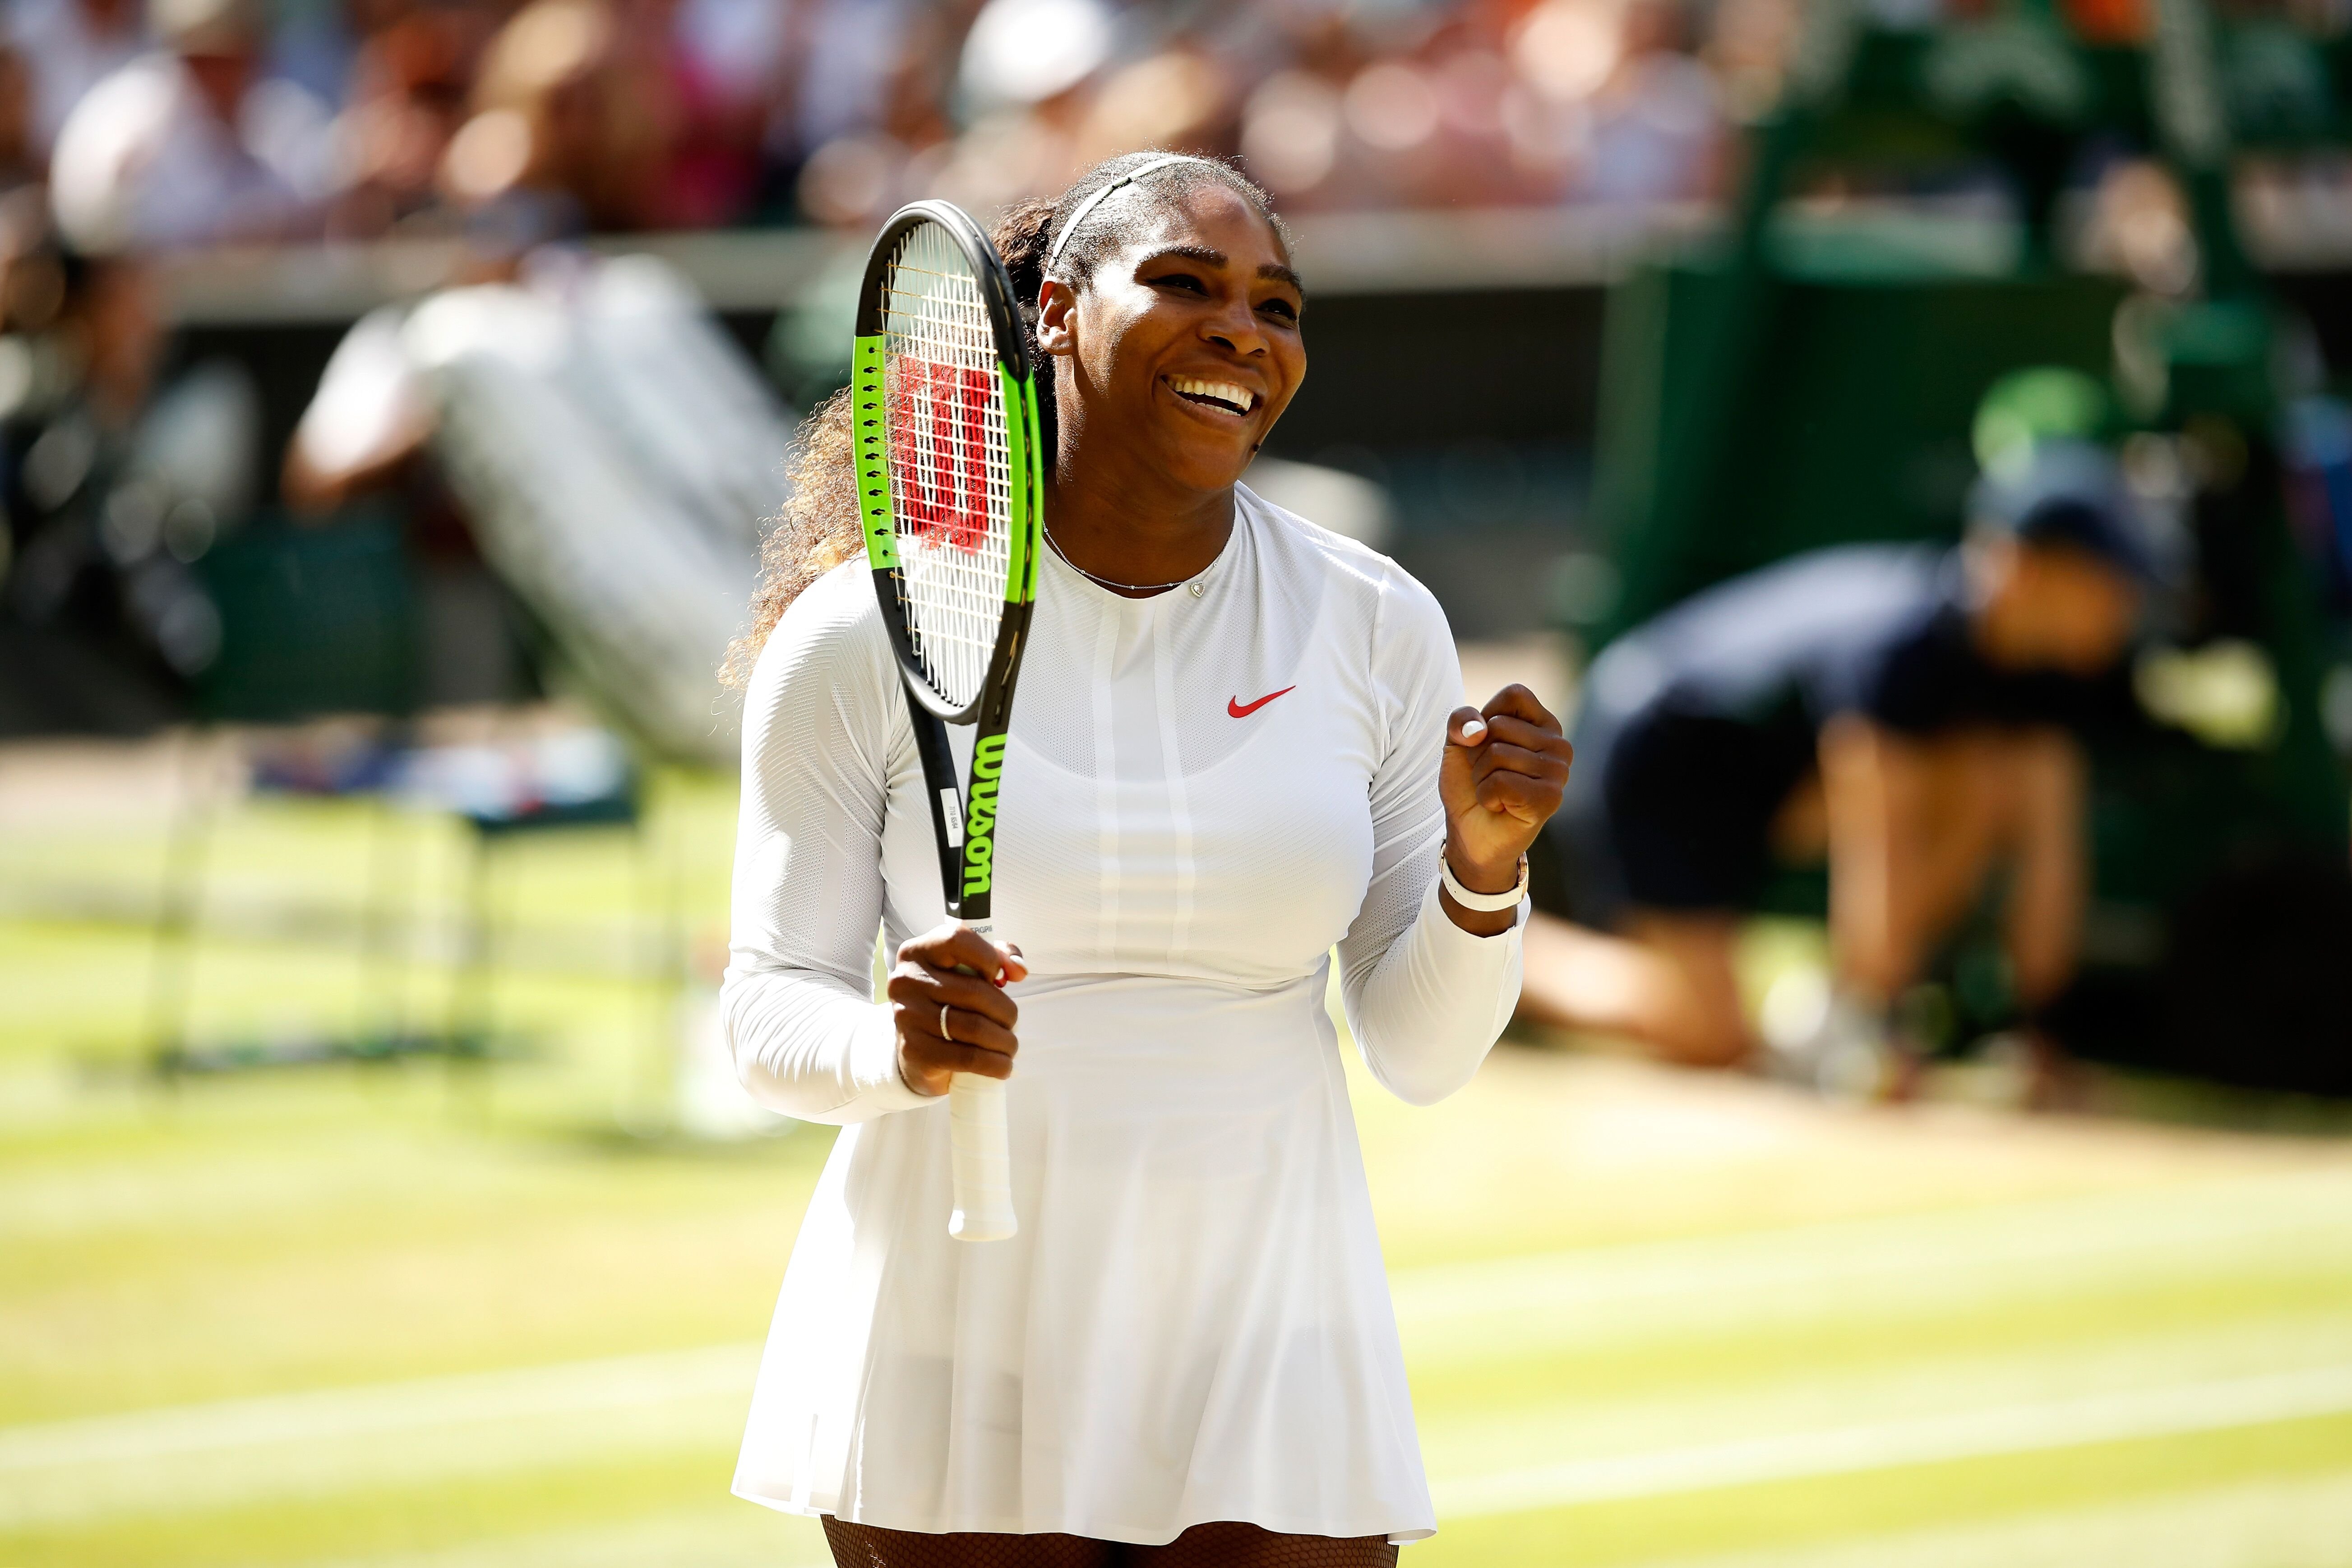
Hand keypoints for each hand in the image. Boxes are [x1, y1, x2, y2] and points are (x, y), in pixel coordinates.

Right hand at [886, 921, 1028, 1097]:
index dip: (989, 957)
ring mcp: (907, 1016)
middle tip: (1011, 1022)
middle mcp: (906, 981)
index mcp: (917, 952)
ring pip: (975, 1027)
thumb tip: (1018, 970)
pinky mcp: (914, 1050)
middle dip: (1006, 1011)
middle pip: (975, 991)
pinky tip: (1003, 1065)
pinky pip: (968, 1057)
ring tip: (1010, 1045)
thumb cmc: (948, 1000)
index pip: (957, 939)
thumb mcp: (966, 969)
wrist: (915, 1048)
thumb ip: (997, 956)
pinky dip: (995, 1063)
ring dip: (1005, 1040)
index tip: (999, 978)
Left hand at [1440, 684, 1571, 909]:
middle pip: (1501, 725)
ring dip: (1482, 777)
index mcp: (1543, 723)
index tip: (1485, 744)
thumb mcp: (1458, 744)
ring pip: (1498, 754)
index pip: (1515, 694)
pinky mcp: (1550, 798)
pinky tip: (1500, 806)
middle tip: (1489, 776)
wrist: (1470, 833)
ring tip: (1494, 792)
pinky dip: (1487, 795)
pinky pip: (1502, 781)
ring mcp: (1559, 772)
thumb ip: (1461, 721)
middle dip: (1479, 754)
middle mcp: (1559, 744)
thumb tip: (1478, 728)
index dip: (1486, 718)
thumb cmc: (1470, 785)